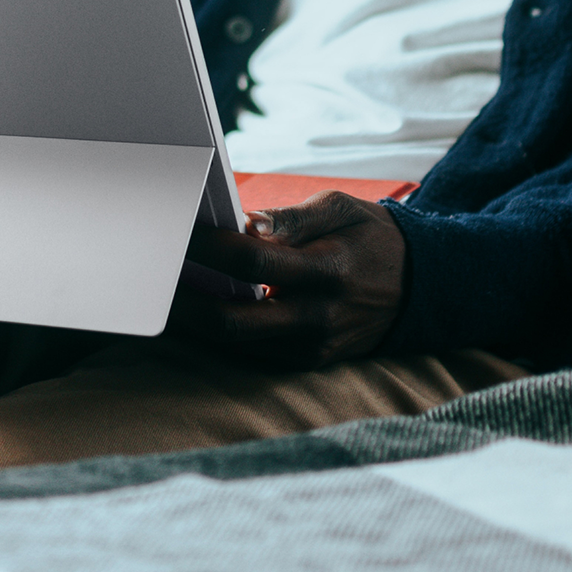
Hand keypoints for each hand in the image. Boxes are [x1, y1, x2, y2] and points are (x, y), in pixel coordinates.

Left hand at [168, 191, 406, 367]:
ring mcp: (311, 347)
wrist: (419, 288)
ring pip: (234, 343)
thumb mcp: (341, 208)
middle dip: (184, 301)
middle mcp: (318, 317)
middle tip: (152, 277)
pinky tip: (195, 311)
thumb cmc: (370, 238)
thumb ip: (291, 218)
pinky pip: (250, 351)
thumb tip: (245, 223)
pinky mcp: (306, 362)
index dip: (208, 248)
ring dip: (193, 320)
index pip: (254, 262)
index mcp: (328, 271)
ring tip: (162, 293)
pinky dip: (218, 332)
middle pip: (232, 320)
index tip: (177, 230)